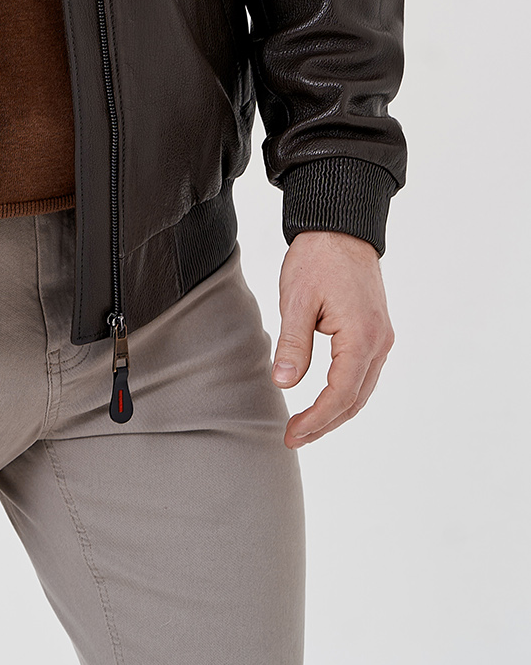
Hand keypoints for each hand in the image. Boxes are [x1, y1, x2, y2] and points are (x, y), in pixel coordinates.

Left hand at [272, 230, 394, 447]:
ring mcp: (381, 336)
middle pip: (355, 399)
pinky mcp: (376, 330)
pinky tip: (325, 398)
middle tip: (294, 437)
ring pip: (362, 389)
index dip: (316, 420)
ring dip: (336, 411)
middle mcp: (379, 342)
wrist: (340, 226)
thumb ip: (292, 344)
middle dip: (325, 423)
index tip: (291, 434)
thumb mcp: (296, 299)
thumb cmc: (317, 257)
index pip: (340, 395)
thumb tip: (284, 382)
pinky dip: (346, 392)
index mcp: (361, 337)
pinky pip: (364, 373)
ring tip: (305, 425)